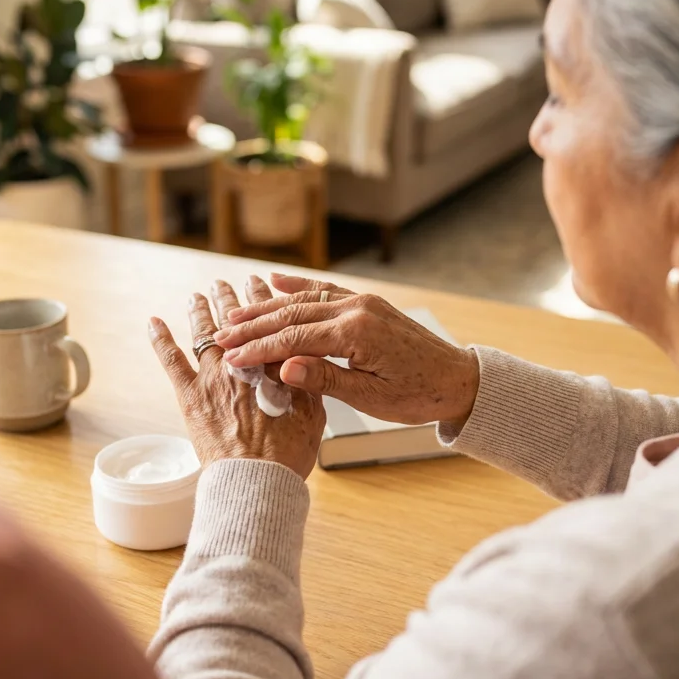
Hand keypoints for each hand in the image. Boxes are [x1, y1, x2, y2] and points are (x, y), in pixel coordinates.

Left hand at [148, 276, 326, 477]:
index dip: (263, 301)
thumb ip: (308, 381)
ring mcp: (213, 377)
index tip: (259, 284)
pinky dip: (161, 339)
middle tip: (224, 284)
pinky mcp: (190, 396)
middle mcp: (242, 363)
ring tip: (198, 296)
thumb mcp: (313, 414)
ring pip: (204, 333)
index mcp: (273, 364)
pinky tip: (154, 322)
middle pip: (234, 323)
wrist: (256, 479)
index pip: (267, 322)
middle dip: (230, 301)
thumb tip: (309, 359)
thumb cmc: (286, 454)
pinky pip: (171, 360)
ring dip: (200, 311)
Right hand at [213, 274, 481, 426]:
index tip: (230, 357)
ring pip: (305, 301)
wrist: (458, 380)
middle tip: (220, 335)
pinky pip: (326, 292)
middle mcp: (358, 309)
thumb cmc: (417, 395)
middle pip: (293, 314)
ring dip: (268, 308)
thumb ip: (324, 380)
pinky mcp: (368, 304)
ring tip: (235, 314)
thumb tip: (282, 369)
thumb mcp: (370, 397)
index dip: (258, 349)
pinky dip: (299, 287)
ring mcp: (363, 303)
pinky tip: (274, 281)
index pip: (294, 338)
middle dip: (254, 326)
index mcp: (357, 332)